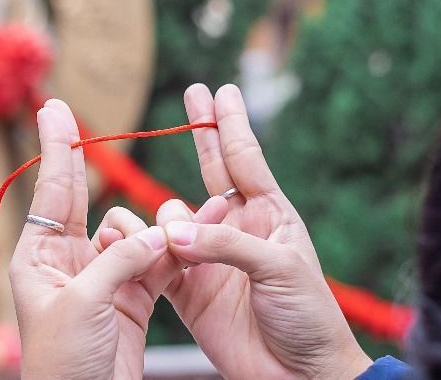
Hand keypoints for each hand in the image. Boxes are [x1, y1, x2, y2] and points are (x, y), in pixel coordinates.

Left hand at [10, 99, 168, 379]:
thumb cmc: (66, 362)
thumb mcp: (86, 303)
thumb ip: (120, 259)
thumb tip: (156, 233)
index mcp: (40, 260)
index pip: (52, 191)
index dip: (56, 147)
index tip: (51, 108)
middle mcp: (67, 263)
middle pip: (82, 199)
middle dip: (79, 159)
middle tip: (65, 110)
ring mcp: (100, 279)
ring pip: (130, 233)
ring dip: (152, 227)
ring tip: (174, 232)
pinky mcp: (130, 300)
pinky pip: (153, 263)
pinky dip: (171, 253)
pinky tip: (187, 241)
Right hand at [104, 84, 371, 378]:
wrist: (298, 375)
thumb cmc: (308, 316)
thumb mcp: (277, 268)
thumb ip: (225, 242)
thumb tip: (173, 230)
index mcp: (269, 216)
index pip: (244, 159)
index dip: (230, 123)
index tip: (222, 89)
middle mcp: (237, 229)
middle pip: (212, 170)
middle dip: (202, 131)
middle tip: (193, 92)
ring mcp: (210, 258)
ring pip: (173, 218)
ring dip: (169, 223)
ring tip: (183, 250)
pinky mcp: (188, 289)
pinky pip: (157, 258)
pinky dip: (142, 248)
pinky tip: (132, 244)